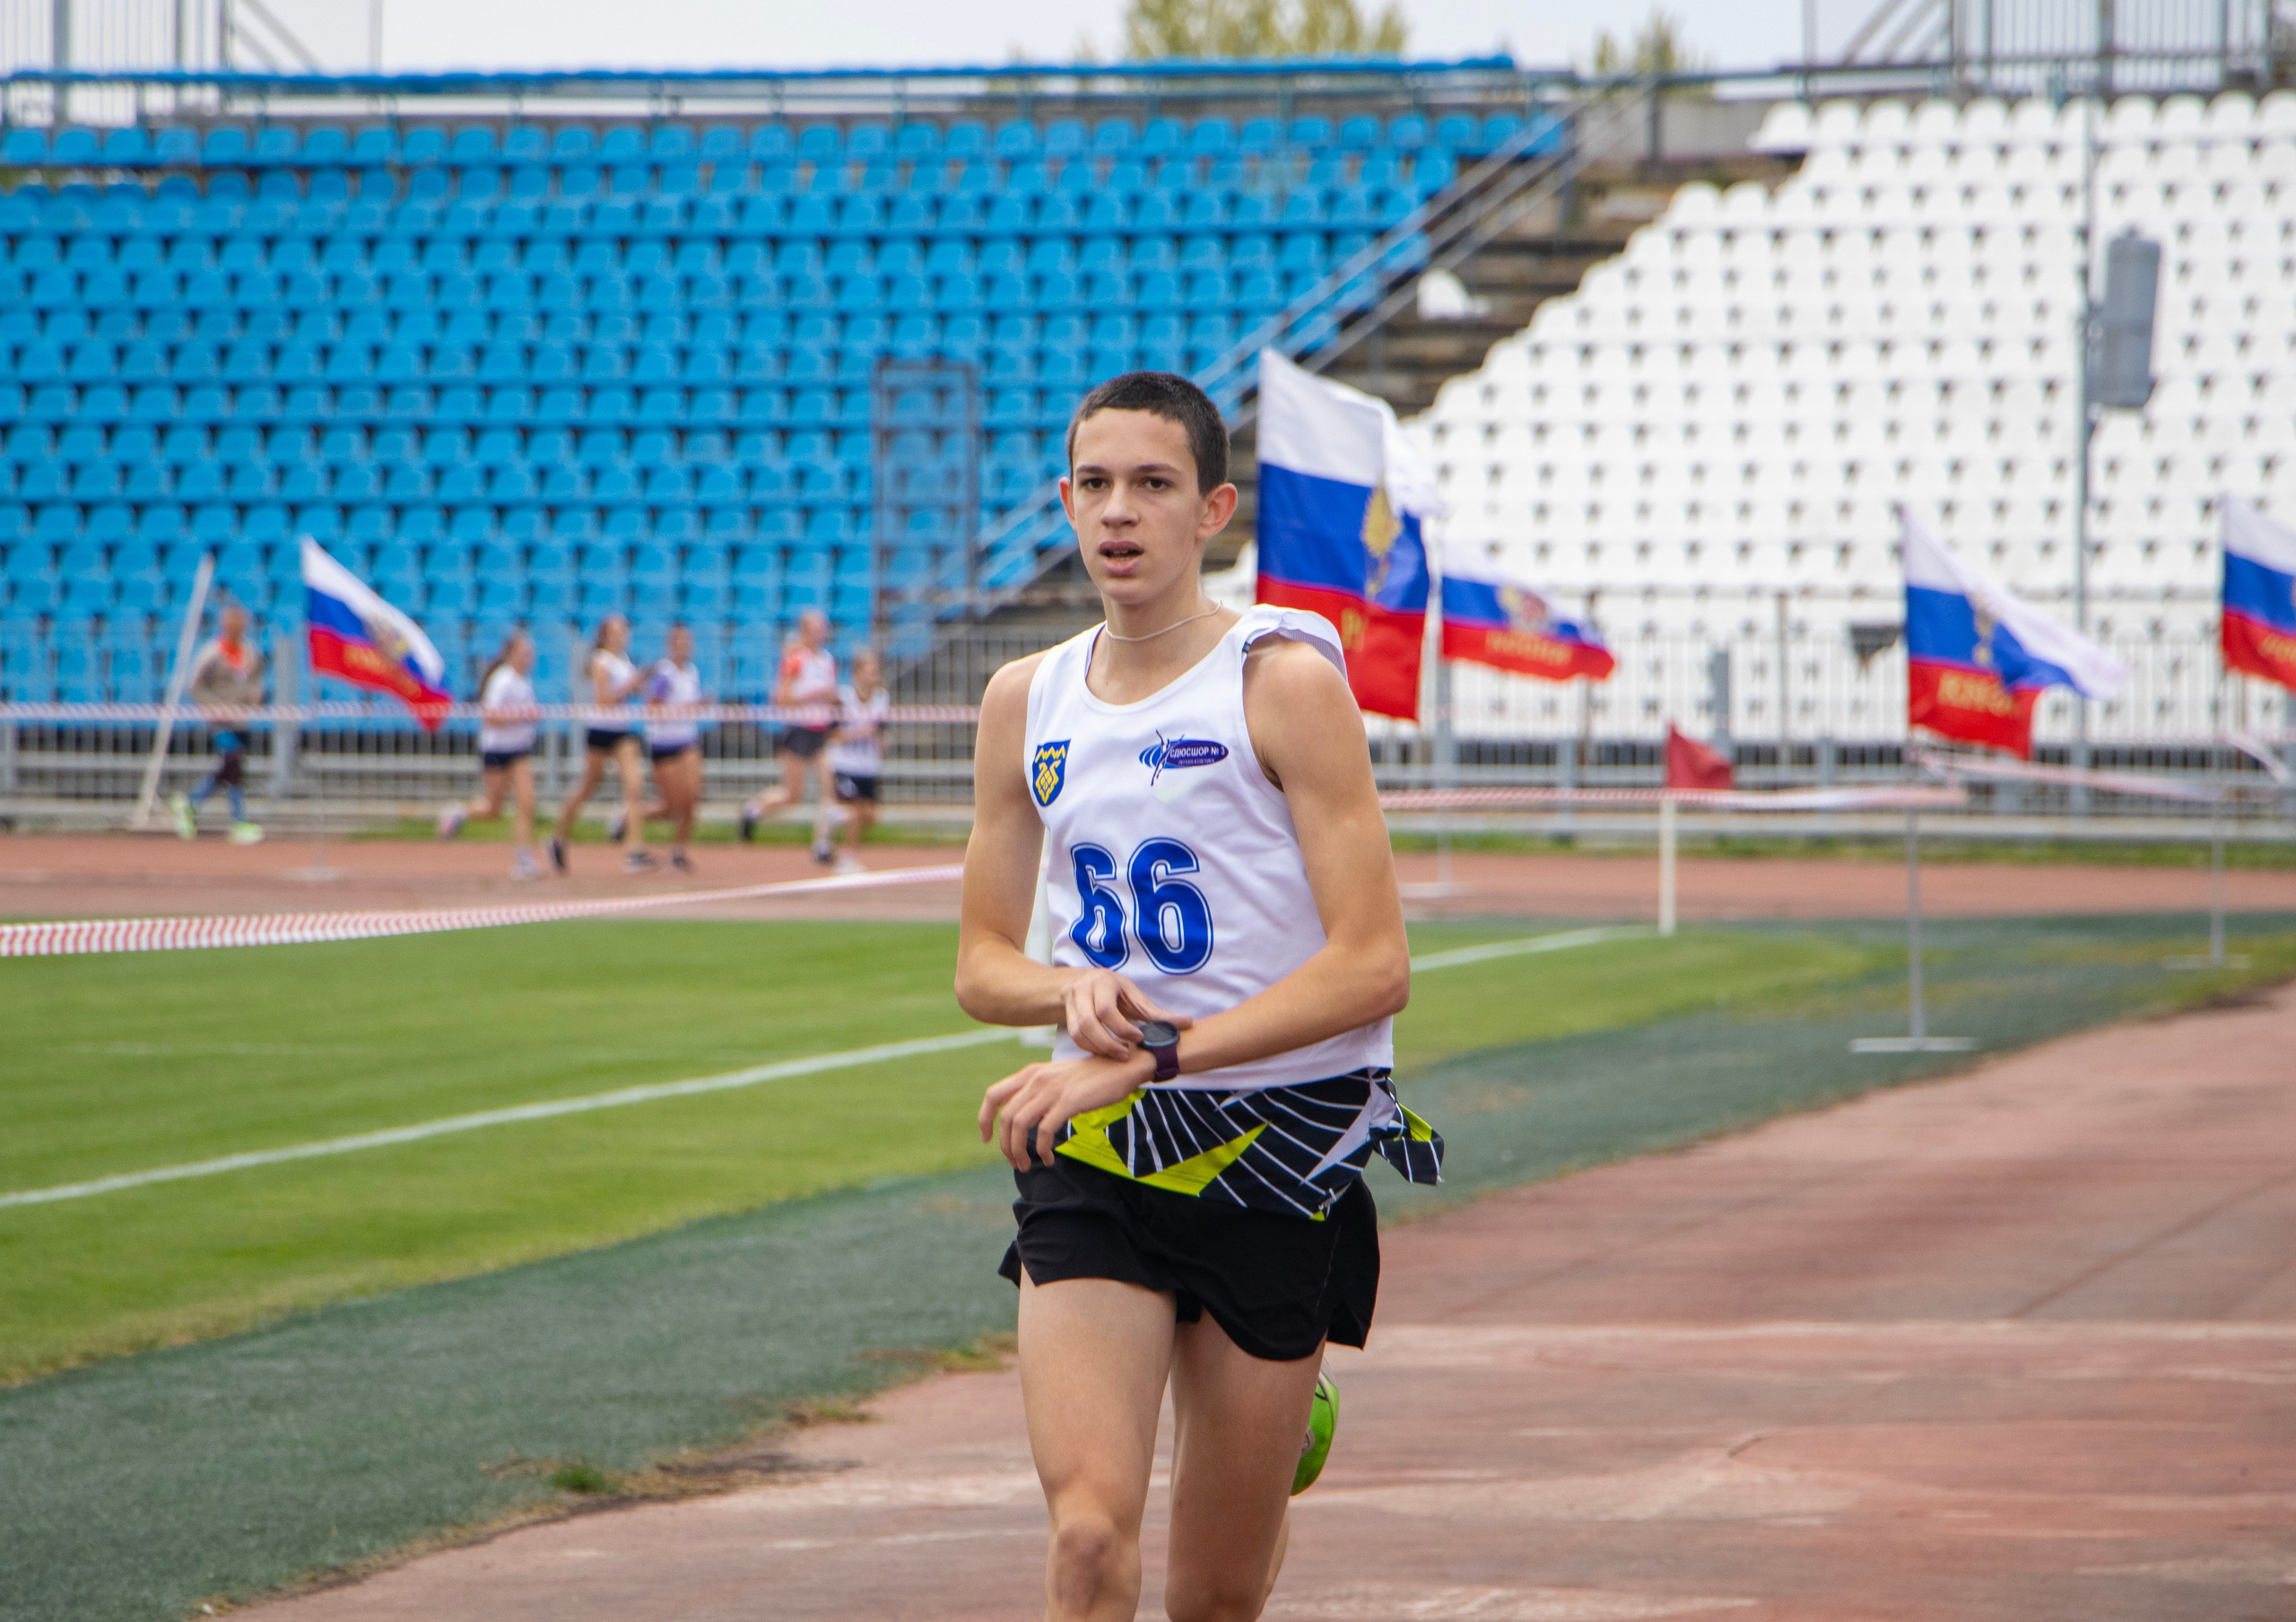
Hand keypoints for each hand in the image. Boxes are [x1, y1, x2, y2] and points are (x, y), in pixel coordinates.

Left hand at [979, 1052, 1151, 1170]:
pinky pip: (1045, 1131)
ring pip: (1020, 1125)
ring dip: (1019, 1150)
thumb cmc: (1091, 1076)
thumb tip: (1021, 1118)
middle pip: (1006, 1117)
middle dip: (1006, 1145)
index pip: (993, 1095)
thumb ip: (1038, 1091)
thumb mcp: (1057, 1077)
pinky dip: (1042, 1149)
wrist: (1122, 1065)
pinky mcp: (1068, 1102)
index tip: (987, 1138)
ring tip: (1027, 1165)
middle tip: (1015, 1162)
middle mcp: (1036, 1079)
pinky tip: (1049, 1158)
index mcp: (1030, 1073)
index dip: (985, 1118)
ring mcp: (1052, 1090)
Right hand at [1059, 969, 1192, 1061]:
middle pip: (1089, 1022)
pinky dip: (1090, 1048)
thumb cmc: (1114, 992)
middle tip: (1126, 1054)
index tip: (1139, 1038)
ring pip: (1079, 1032)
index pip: (1106, 1008)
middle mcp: (1083, 989)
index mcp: (1104, 981)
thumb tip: (1187, 1023)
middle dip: (1109, 1043)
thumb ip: (1156, 1013)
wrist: (1081, 983)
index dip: (1122, 1028)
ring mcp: (1072, 1002)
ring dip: (1099, 1048)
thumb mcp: (1134, 997)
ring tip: (1118, 1055)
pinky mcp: (1066, 1016)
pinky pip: (1075, 1037)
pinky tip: (1105, 1052)